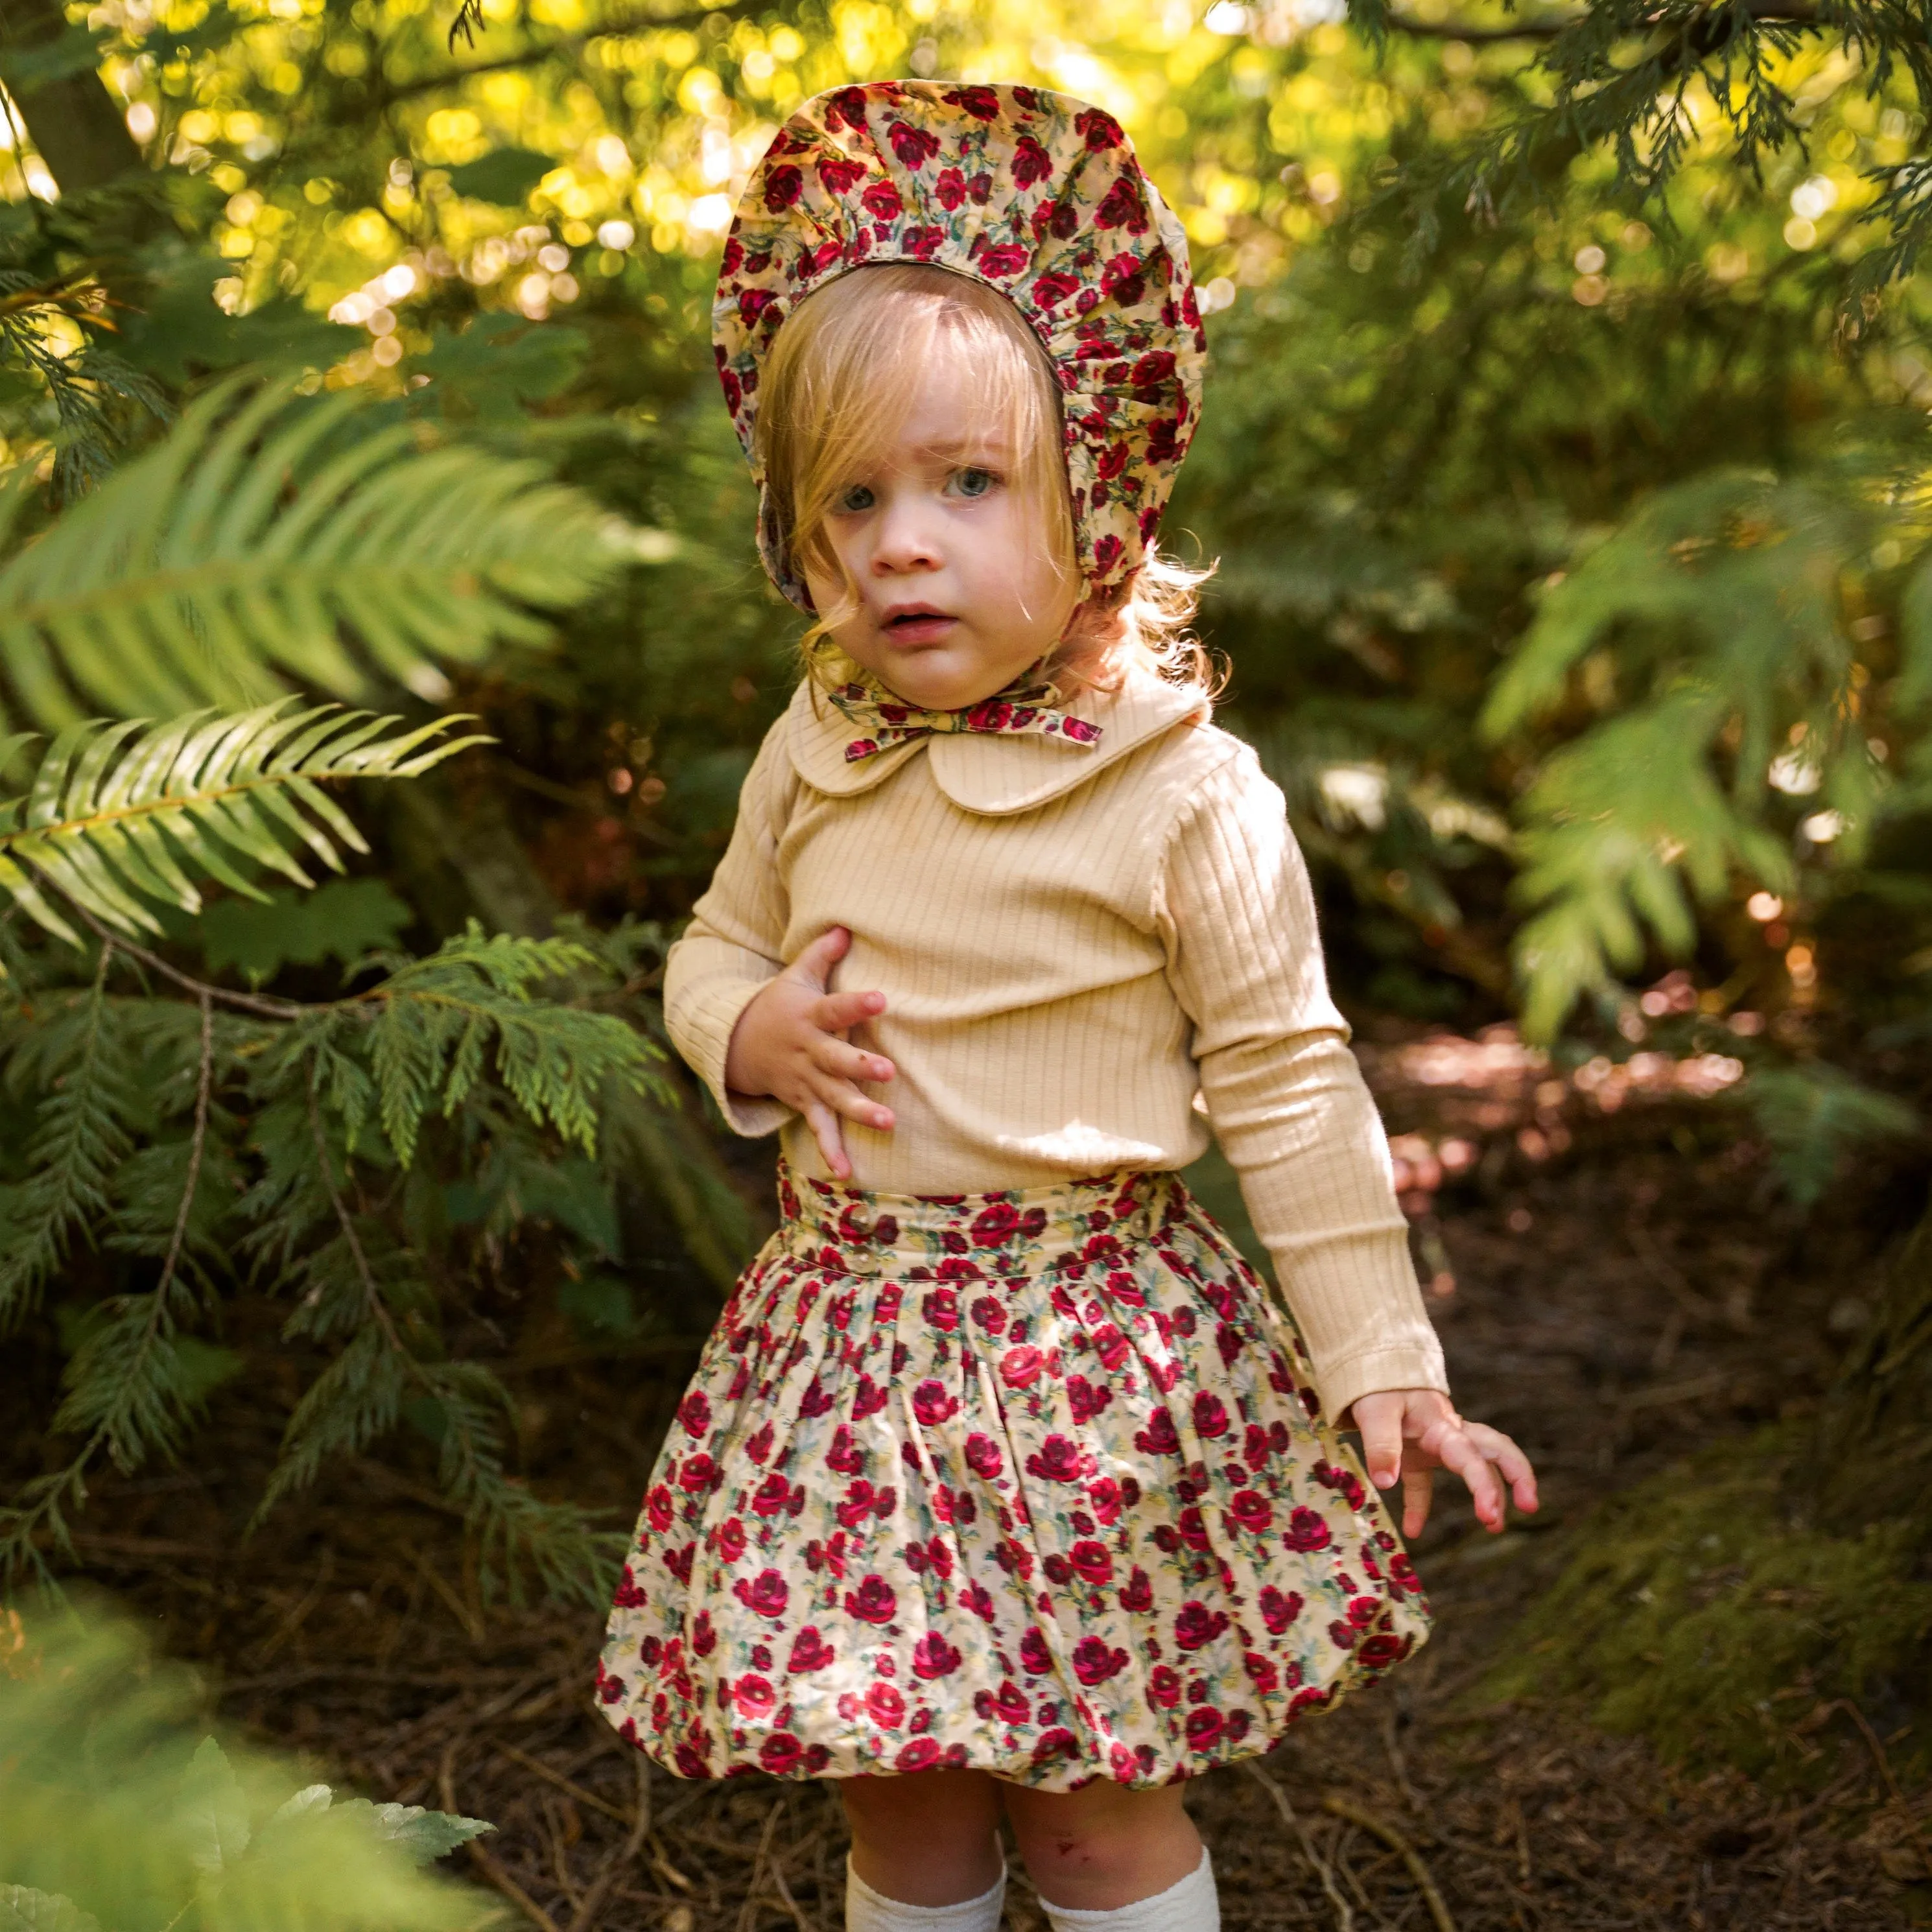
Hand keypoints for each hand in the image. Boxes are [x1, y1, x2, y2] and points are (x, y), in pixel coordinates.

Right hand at [724, 926, 894, 1180]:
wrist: (738, 1044)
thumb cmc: (780, 1004)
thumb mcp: (795, 976)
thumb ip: (822, 953)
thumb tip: (847, 925)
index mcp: (809, 1017)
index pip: (836, 1008)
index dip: (858, 1005)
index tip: (883, 999)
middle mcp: (808, 1052)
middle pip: (835, 1060)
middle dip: (860, 1066)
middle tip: (889, 1070)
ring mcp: (804, 1081)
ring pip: (833, 1097)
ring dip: (858, 1111)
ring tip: (888, 1122)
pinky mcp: (802, 1102)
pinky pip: (818, 1129)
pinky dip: (831, 1150)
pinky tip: (848, 1172)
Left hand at [1349, 1388, 1537, 1538]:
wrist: (1367, 1367)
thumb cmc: (1374, 1386)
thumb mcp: (1374, 1412)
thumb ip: (1381, 1445)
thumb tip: (1386, 1483)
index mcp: (1442, 1425)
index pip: (1472, 1457)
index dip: (1484, 1486)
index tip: (1489, 1514)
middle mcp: (1448, 1432)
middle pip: (1496, 1450)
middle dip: (1517, 1476)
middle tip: (1530, 1506)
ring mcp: (1435, 1443)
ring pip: (1475, 1463)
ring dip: (1489, 1491)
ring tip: (1494, 1525)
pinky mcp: (1416, 1452)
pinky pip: (1425, 1483)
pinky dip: (1420, 1506)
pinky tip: (1412, 1530)